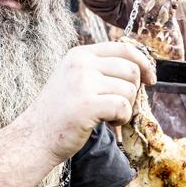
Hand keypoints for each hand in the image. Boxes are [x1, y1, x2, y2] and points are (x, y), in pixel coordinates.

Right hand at [25, 42, 155, 160]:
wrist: (34, 138)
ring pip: (129, 90)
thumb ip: (101, 69)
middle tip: (117, 106)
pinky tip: (108, 123)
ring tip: (108, 116)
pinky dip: (122, 119)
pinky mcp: (87, 104)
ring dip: (126, 107)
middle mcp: (81, 64)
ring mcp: (83, 83)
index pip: (124, 48)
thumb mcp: (76, 78)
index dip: (144, 63)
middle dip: (132, 91)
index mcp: (80, 54)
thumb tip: (140, 68)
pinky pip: (123, 107)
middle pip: (131, 70)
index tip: (150, 79)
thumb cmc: (60, 112)